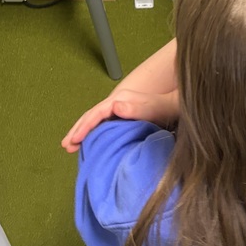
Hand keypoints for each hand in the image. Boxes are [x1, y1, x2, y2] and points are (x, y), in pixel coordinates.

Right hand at [61, 88, 178, 152]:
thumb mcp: (158, 108)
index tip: (74, 140)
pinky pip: (105, 123)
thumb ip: (139, 107)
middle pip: (93, 115)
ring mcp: (122, 108)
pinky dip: (94, 132)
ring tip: (70, 145)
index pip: (97, 113)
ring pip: (97, 119)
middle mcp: (119, 101)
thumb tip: (114, 106)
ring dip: (83, 131)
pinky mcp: (126, 115)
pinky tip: (90, 143)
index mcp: (123, 99)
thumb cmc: (171, 106)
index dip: (84, 126)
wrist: (180, 103)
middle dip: (78, 129)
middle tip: (65, 145)